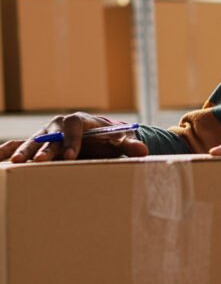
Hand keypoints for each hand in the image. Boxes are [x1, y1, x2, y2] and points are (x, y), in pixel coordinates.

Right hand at [0, 112, 147, 162]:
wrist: (100, 137)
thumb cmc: (110, 138)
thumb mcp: (123, 140)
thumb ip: (131, 145)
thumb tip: (143, 151)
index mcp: (81, 121)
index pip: (74, 126)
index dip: (72, 140)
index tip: (72, 156)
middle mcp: (59, 125)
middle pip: (49, 133)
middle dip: (44, 147)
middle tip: (39, 161)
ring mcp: (46, 134)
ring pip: (32, 140)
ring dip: (24, 151)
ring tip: (15, 163)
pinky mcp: (38, 144)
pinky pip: (20, 145)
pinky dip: (9, 150)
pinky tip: (0, 158)